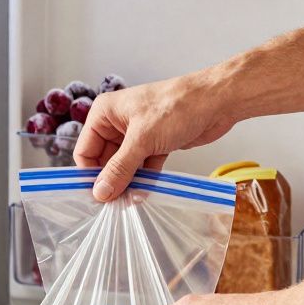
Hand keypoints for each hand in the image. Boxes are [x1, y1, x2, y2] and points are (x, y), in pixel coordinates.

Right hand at [74, 74, 238, 200]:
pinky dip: (145, 179)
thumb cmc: (178, 107)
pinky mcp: (156, 143)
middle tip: (117, 203)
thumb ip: (120, 168)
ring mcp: (138, 134)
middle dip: (111, 181)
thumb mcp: (143, 139)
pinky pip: (144, 167)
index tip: (99, 197)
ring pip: (125, 166)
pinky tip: (147, 192)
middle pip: (104, 161)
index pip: (85, 150)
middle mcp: (118, 123)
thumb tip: (100, 192)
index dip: (91, 174)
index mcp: (105, 113)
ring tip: (132, 201)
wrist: (217, 101)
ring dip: (128, 183)